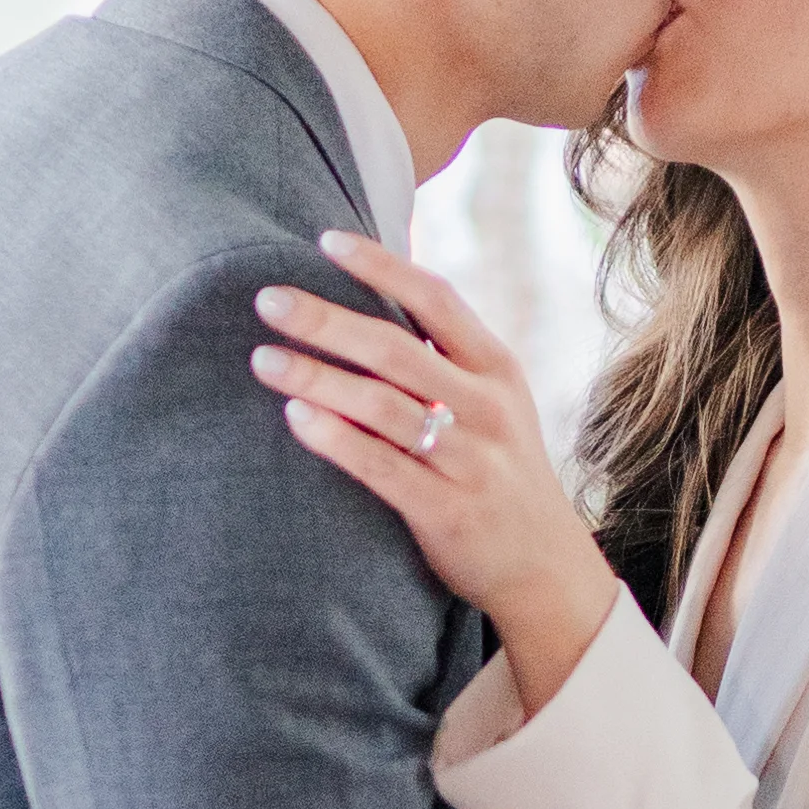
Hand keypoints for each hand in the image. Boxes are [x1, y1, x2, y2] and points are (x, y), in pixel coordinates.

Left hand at [252, 236, 620, 711]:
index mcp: (496, 368)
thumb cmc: (500, 472)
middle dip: (326, 320)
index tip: (325, 241)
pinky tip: (296, 418)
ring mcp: (469, 459)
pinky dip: (336, 439)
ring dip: (317, 378)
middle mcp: (486, 407)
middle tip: (267, 299)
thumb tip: (375, 299)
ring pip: (382, 406)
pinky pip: (381, 467)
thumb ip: (446, 358)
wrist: (544, 567)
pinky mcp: (446, 510)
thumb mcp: (494, 403)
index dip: (381, 265)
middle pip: (396, 348)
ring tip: (263, 360)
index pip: (436, 298)